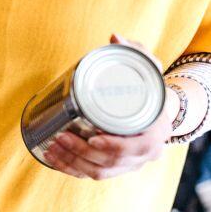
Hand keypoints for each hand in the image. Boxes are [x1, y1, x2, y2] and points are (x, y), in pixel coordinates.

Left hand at [42, 34, 174, 180]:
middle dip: (81, 153)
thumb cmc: (151, 89)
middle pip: (112, 162)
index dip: (113, 146)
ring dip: (72, 162)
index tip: (92, 137)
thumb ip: (136, 51)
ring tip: (52, 147)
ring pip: (99, 172)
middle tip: (60, 137)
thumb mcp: (149, 68)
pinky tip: (54, 160)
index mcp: (157, 132)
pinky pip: (91, 175)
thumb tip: (114, 36)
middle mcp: (146, 154)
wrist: (158, 111)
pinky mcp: (115, 169)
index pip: (137, 147)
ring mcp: (130, 164)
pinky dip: (71, 169)